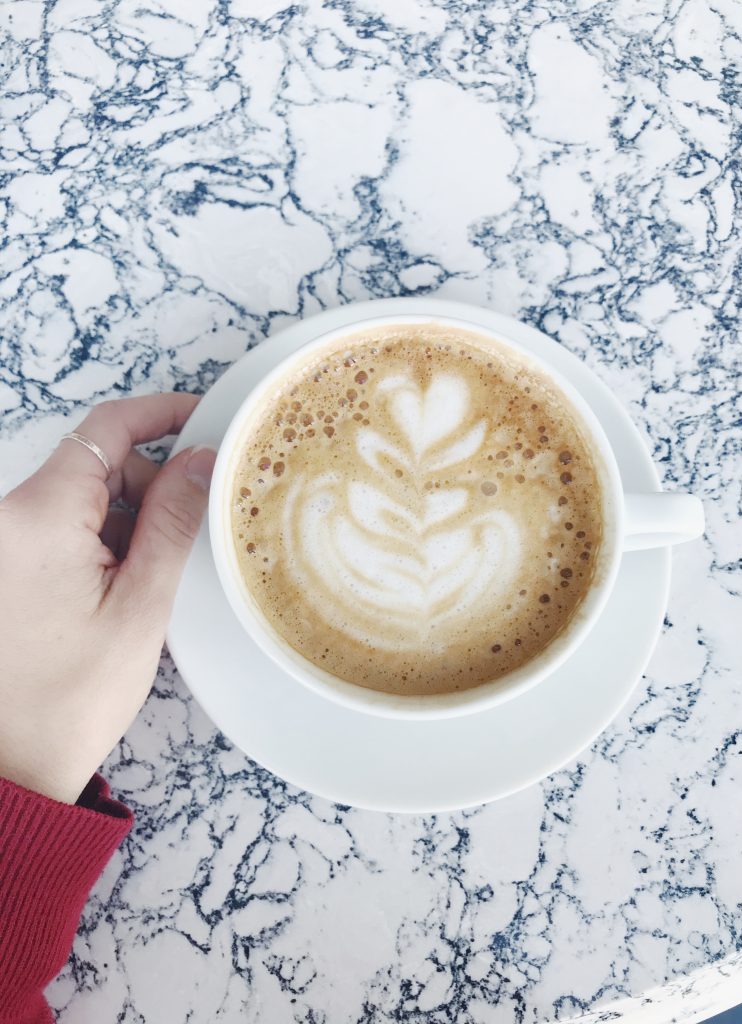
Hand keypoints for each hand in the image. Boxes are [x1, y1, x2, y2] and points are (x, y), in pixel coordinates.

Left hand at [0, 395, 215, 802]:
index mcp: (38, 517)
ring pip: (79, 499)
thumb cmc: (67, 699)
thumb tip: (200, 463)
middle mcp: (7, 519)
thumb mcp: (140, 605)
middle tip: (188, 528)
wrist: (9, 765)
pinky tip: (121, 584)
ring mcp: (0, 543)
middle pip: (94, 464)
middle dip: (148, 483)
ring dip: (124, 520)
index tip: (198, 415)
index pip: (106, 429)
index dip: (159, 413)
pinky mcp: (2, 565)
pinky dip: (98, 542)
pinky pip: (58, 529)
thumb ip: (173, 522)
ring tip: (147, 578)